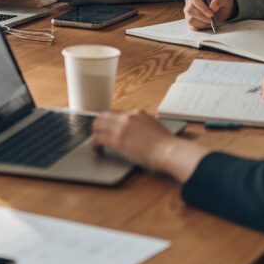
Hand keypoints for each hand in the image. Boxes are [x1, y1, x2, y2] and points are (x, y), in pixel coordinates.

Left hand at [92, 109, 206, 180]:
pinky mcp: (117, 140)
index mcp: (136, 113)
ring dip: (95, 133)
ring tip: (96, 142)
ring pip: (98, 124)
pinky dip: (94, 144)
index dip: (110, 121)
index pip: (116, 113)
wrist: (169, 151)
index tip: (108, 128)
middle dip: (99, 124)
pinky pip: (98, 138)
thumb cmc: (166, 144)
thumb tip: (139, 130)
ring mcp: (120, 127)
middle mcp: (126, 117)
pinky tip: (97, 150)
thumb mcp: (154, 126)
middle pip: (104, 115)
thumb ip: (144, 125)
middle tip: (98, 133)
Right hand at [183, 0, 235, 29]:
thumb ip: (219, 0)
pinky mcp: (189, 19)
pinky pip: (191, 26)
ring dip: (202, 23)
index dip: (202, 7)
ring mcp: (188, 11)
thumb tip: (212, 7)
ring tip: (211, 22)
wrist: (221, 8)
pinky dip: (200, 27)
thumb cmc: (221, 1)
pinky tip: (207, 24)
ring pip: (190, 19)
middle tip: (213, 20)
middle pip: (190, 10)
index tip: (211, 14)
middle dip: (203, 17)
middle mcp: (189, 0)